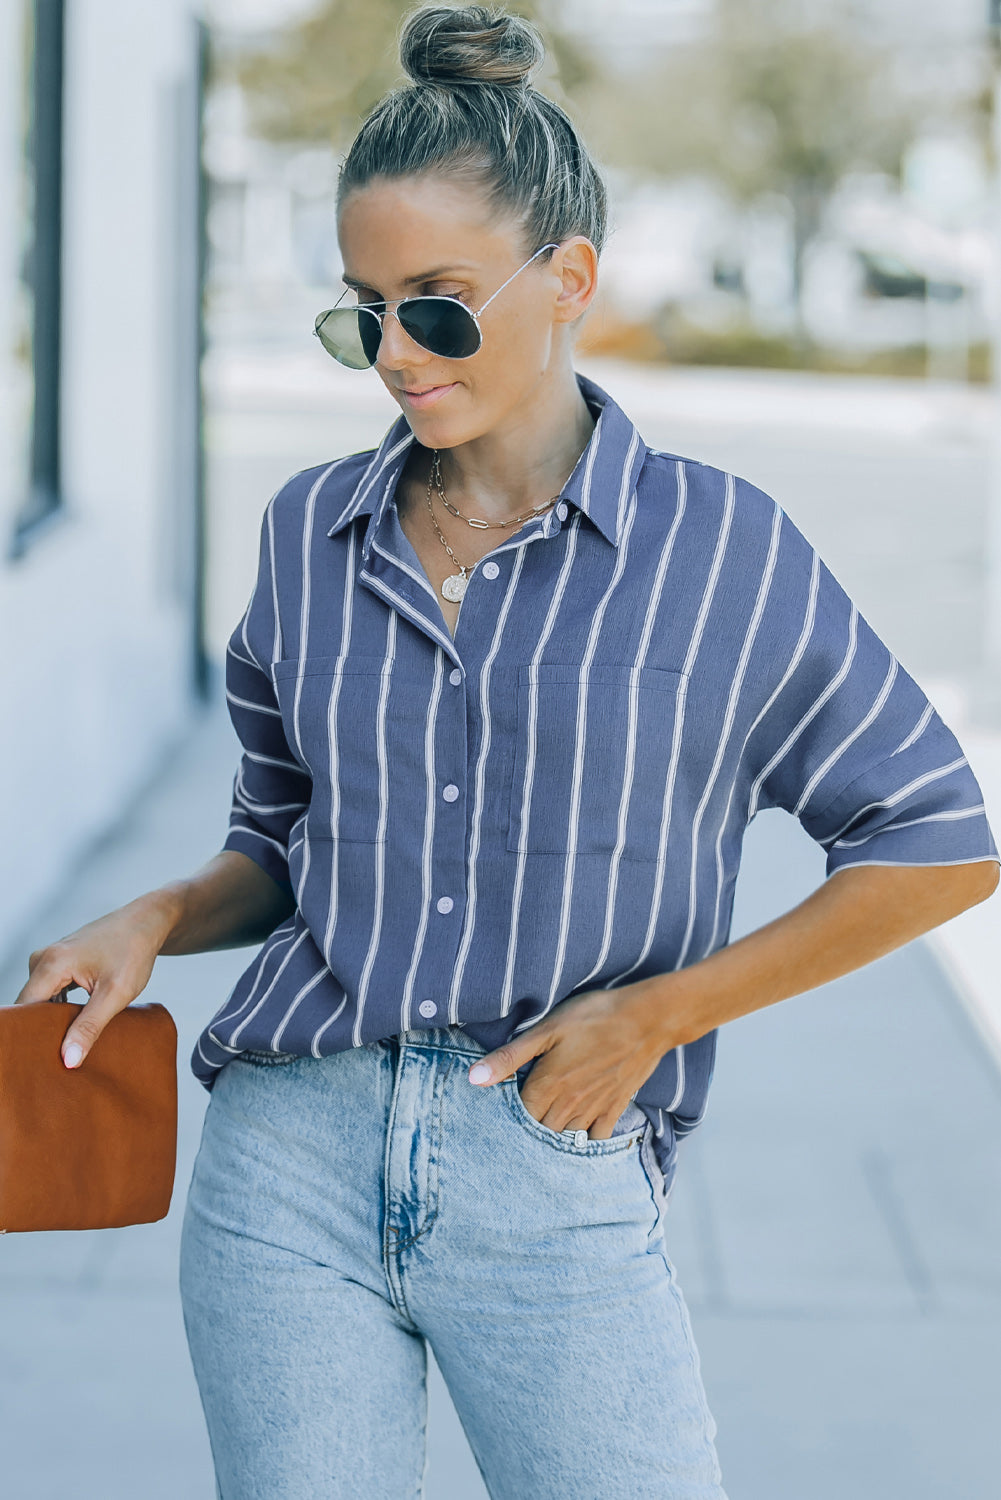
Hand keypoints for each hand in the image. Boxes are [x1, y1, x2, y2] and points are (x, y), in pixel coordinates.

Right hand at [13, 893, 179, 1068]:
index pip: (24, 1011)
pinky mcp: (58, 963)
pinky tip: (76, 1024)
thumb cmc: (134, 952)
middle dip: (44, 1031)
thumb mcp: (116, 994)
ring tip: (73, 1041)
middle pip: (30, 1007)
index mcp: (51, 964)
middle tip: (65, 1054)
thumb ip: (90, 1027)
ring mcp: (49, 960)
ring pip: (40, 1001)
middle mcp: (42, 959)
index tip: (47, 1057)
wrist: (147, 923)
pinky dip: (60, 1009)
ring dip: (53, 1021)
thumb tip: (68, 1059)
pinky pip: (49, 993)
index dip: (33, 1036)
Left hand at [467, 981, 672, 1138]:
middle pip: (539, 1133)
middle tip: (512, 1137)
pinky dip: (584, 1145)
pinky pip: (596, 1139)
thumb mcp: (546, 1029)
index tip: (493, 1123)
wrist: (648, 1019)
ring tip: (539, 1142)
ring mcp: (594, 1109)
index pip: (517, 1118)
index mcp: (547, 1086)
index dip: (504, 1122)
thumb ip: (510, 1057)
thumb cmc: (594, 1017)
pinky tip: (577, 1142)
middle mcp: (569, 1104)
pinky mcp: (615, 1107)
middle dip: (525, 1135)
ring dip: (551, 1142)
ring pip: (565, 1139)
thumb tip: (473, 1079)